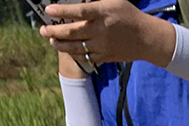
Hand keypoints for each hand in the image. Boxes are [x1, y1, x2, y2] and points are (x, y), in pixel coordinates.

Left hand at [41, 0, 175, 68]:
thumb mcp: (114, 0)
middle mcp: (101, 31)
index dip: (62, 11)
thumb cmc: (129, 15)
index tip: (49, 10)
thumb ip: (95, 1)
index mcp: (103, 13)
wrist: (146, 39)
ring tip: (51, 40)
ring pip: (76, 47)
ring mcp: (102, 46)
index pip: (79, 12)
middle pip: (72, 32)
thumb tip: (78, 0)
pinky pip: (86, 57)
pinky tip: (67, 50)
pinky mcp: (105, 57)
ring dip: (60, 44)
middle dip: (54, 31)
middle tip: (42, 29)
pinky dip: (75, 54)